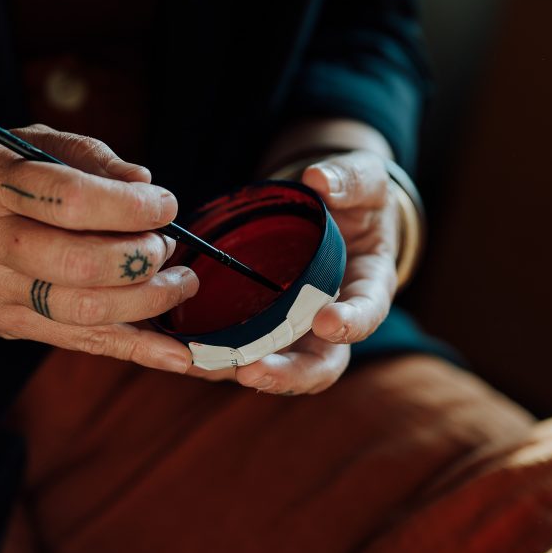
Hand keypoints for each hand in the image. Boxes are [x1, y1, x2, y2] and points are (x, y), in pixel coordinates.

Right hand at [0, 124, 197, 372]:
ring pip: (82, 311)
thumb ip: (82, 155)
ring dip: (147, 301)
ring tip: (179, 282)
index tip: (163, 204)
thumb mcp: (17, 144)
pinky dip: (135, 350)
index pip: (70, 199)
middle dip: (141, 258)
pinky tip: (177, 356)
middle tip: (166, 246)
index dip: (129, 205)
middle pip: (78, 263)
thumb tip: (142, 181)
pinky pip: (79, 342)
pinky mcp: (8, 326)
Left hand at [191, 150, 398, 393]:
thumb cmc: (356, 198)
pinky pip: (242, 349)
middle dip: (288, 373)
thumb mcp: (364, 179)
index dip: (352, 323)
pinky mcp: (263, 326)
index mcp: (368, 286)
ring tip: (206, 367)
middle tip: (253, 371)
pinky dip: (214, 358)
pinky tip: (182, 355)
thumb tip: (320, 179)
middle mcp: (334, 319)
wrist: (334, 212)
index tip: (328, 322)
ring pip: (277, 365)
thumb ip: (349, 179)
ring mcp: (297, 328)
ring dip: (241, 372)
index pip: (367, 312)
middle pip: (320, 363)